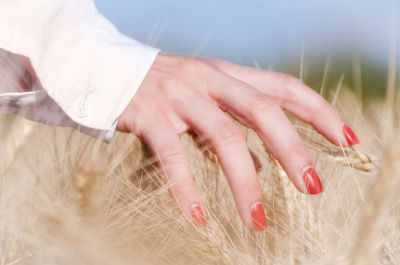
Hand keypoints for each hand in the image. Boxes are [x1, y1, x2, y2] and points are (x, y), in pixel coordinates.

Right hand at [117, 53, 358, 230]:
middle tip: (313, 187)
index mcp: (226, 74)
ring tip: (259, 220)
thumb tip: (262, 158)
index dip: (318, 110)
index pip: (283, 87)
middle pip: (263, 111)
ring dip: (246, 182)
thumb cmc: (162, 86)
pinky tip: (199, 216)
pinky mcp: (149, 114)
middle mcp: (208, 80)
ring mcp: (179, 96)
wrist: (105, 65)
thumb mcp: (203, 93)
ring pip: (224, 137)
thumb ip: (233, 120)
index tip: (346, 138)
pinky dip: (187, 188)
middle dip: (293, 149)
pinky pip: (172, 156)